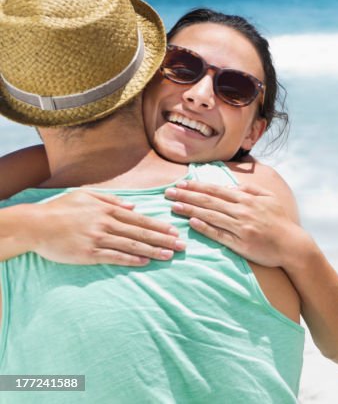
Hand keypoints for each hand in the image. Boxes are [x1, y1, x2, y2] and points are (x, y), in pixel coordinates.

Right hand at [33, 190, 183, 265]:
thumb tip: (134, 207)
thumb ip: (112, 200)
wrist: (36, 225)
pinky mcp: (89, 253)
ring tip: (169, 255)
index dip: (159, 226)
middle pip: (141, 233)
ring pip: (131, 246)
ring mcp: (98, 239)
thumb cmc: (61, 209)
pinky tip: (145, 262)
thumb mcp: (87, 196)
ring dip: (152, 251)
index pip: (140, 220)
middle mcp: (106, 224)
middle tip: (181, 245)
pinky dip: (131, 260)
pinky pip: (114, 257)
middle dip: (163, 239)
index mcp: (108, 210)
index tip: (174, 231)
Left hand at [165, 180, 309, 268]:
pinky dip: (205, 227)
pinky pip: (219, 234)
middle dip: (187, 195)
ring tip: (174, 206)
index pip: (217, 190)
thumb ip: (251, 190)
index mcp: (248, 199)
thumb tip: (230, 186)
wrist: (292, 245)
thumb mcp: (269, 199)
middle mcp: (242, 211)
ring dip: (191, 210)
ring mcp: (240, 228)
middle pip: (209, 201)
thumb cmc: (280, 221)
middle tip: (169, 192)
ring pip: (211, 216)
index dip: (197, 186)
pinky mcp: (240, 244)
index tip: (181, 183)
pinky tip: (192, 222)